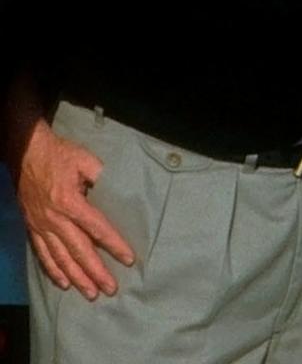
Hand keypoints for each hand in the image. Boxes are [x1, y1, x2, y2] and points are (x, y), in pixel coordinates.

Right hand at [12, 118, 134, 299]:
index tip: (128, 259)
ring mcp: (41, 226)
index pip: (97, 228)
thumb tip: (118, 190)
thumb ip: (101, 176)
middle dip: (95, 272)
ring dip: (76, 277)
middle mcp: (55, 220)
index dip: (113, 244)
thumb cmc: (59, 155)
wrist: (26, 153)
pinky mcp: (32, 228)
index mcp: (70, 202)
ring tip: (91, 293)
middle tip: (110, 289)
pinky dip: (53, 271)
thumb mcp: (85, 159)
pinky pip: (42, 255)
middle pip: (78, 250)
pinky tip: (64, 283)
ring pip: (60, 258)